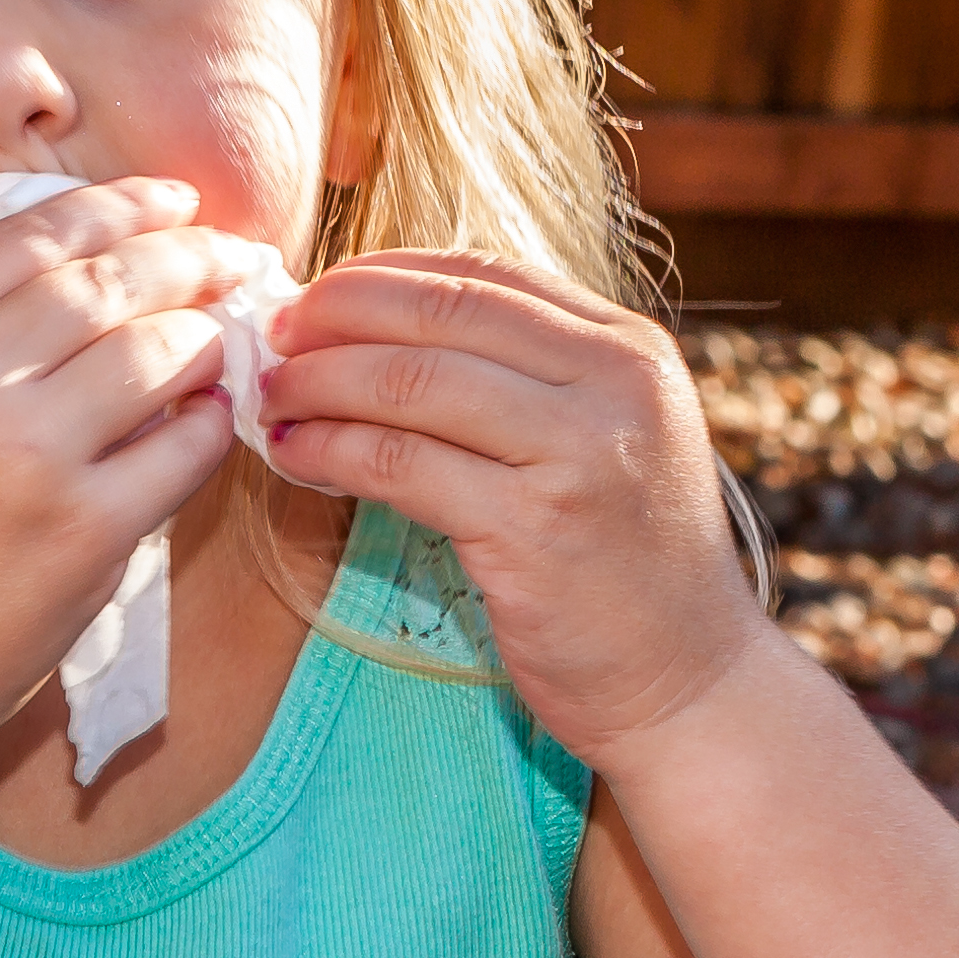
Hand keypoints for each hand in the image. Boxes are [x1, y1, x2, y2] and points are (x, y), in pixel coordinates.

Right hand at [0, 178, 245, 766]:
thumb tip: (89, 257)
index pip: (32, 235)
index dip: (117, 207)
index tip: (171, 200)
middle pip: (105, 282)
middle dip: (184, 258)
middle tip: (228, 257)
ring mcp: (27, 458)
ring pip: (157, 353)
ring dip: (206, 337)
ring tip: (223, 337)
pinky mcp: (85, 532)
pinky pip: (182, 449)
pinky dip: (212, 422)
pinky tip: (215, 414)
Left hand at [250, 251, 776, 758]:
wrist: (689, 682)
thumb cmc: (628, 563)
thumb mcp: (610, 437)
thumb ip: (528, 377)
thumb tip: (385, 327)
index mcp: (630, 348)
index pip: (485, 275)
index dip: (383, 276)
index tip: (318, 295)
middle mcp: (614, 384)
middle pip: (441, 315)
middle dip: (337, 317)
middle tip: (272, 337)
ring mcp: (578, 455)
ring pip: (411, 383)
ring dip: (320, 383)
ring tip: (269, 398)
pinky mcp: (531, 528)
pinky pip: (399, 465)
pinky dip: (330, 451)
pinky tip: (294, 456)